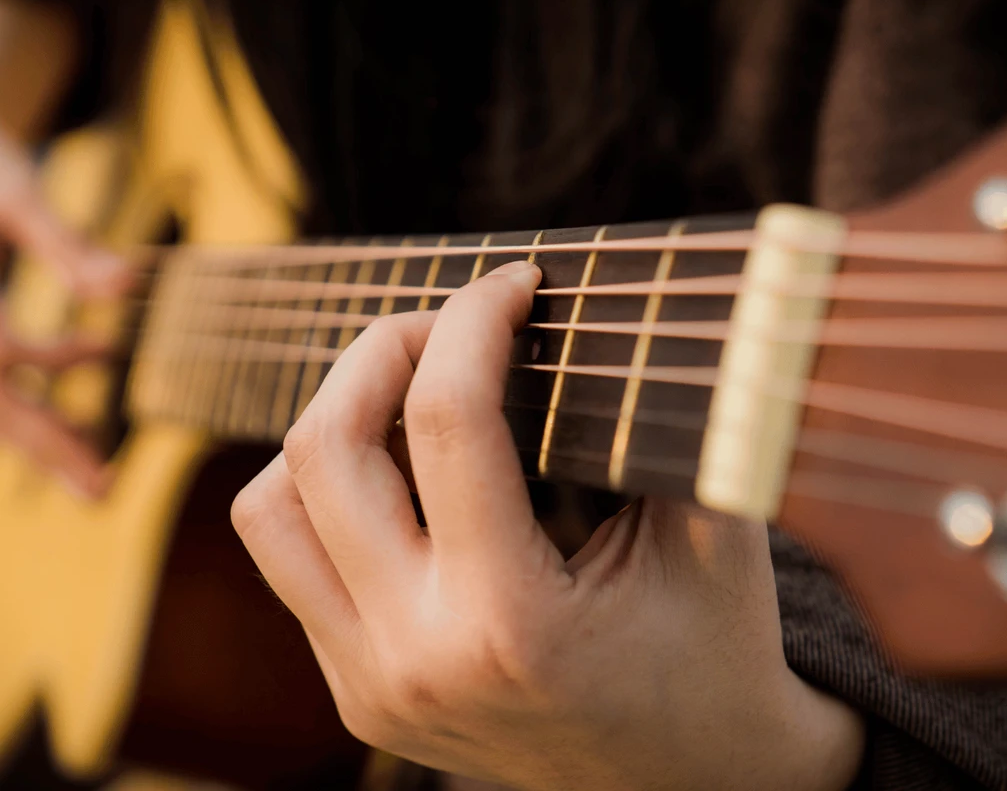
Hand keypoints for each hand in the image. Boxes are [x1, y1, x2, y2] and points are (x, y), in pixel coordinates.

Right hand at [0, 128, 130, 496]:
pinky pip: (4, 354)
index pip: (3, 390)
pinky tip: (98, 351)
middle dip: (47, 450)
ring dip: (46, 420)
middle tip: (101, 495)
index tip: (95, 480)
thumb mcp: (14, 195)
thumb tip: (125, 285)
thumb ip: (64, 243)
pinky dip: (45, 361)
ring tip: (97, 463)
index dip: (49, 439)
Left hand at [232, 262, 864, 789]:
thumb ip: (670, 424)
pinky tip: (405, 474)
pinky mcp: (356, 693)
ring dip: (331, 424)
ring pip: (270, 508)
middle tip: (451, 323)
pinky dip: (330, 494)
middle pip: (326, 449)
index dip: (474, 319)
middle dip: (382, 348)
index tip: (514, 283)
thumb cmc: (717, 652)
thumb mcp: (717, 534)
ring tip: (408, 394)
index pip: (448, 421)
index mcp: (513, 623)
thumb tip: (623, 314)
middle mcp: (415, 661)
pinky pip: (292, 563)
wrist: (694, 780)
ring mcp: (371, 686)